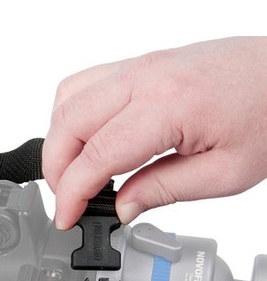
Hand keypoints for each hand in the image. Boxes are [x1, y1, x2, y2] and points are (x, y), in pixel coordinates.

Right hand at [43, 37, 266, 228]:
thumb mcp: (224, 173)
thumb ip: (163, 191)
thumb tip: (122, 209)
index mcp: (167, 105)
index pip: (96, 155)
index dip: (72, 193)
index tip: (67, 218)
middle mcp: (145, 76)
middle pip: (68, 122)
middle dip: (56, 170)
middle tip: (68, 202)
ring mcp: (140, 64)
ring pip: (68, 98)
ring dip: (59, 140)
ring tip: (73, 175)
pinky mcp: (142, 62)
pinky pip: (86, 83)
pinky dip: (72, 115)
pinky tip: (86, 140)